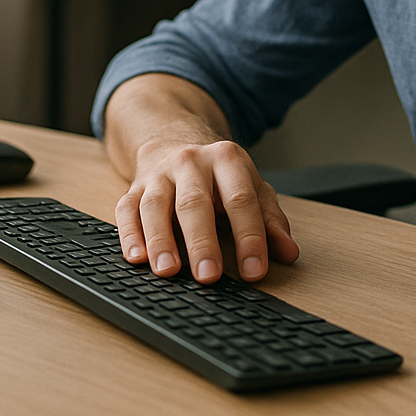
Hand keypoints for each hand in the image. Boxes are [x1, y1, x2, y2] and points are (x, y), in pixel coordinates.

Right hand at [113, 134, 298, 283]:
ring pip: (156, 206)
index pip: (241, 200)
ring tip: (168, 271)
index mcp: (227, 159)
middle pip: (195, 203)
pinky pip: (127, 210)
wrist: (175, 139)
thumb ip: (270, 219)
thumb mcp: (251, 186)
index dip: (249, 237)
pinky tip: (136, 258)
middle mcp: (191, 162)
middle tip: (209, 276)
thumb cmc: (218, 174)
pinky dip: (129, 235)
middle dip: (202, 242)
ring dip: (160, 240)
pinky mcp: (134, 187)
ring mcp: (160, 174)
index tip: (254, 271)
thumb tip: (289, 252)